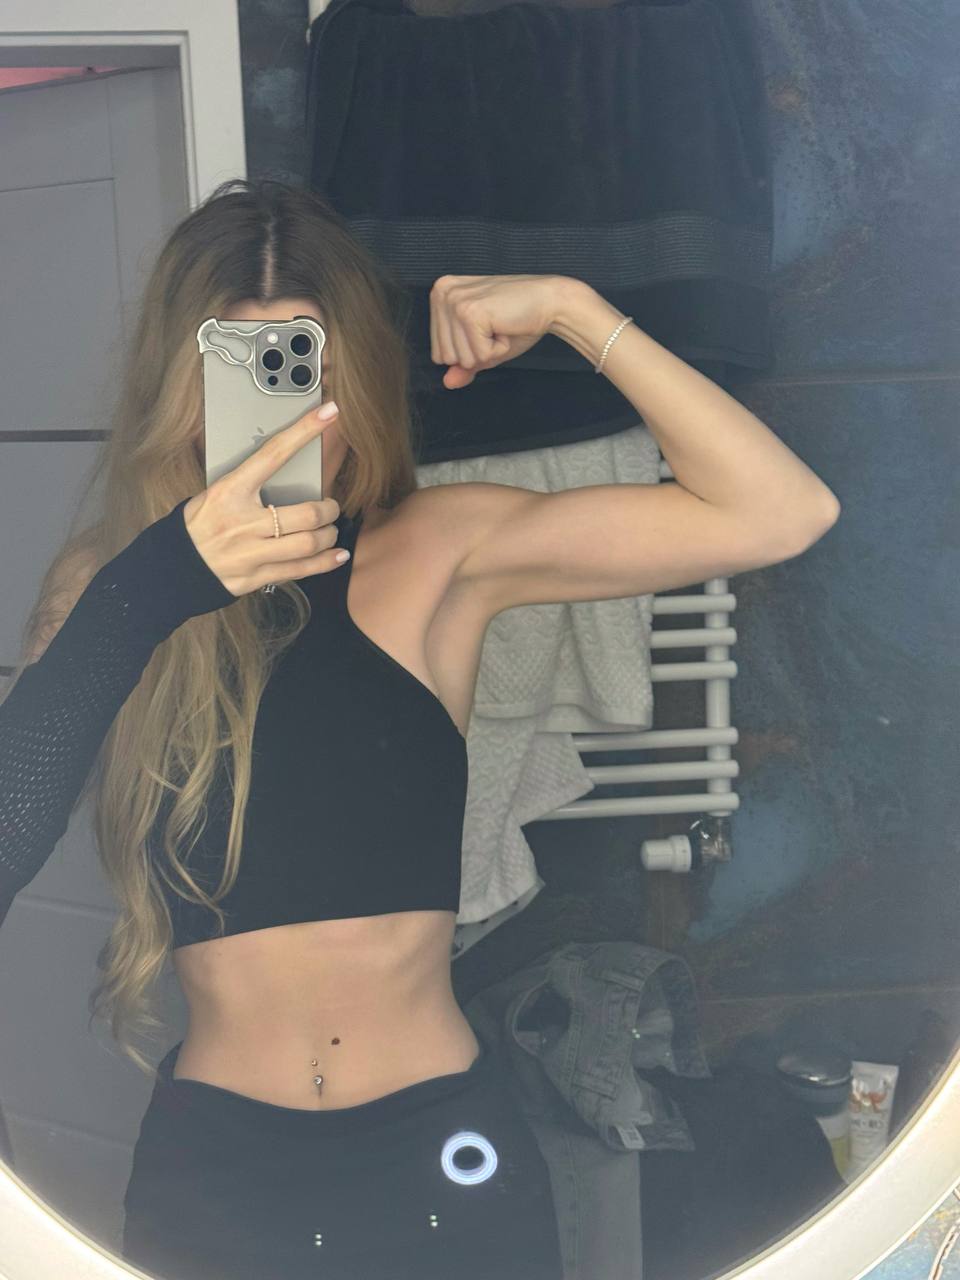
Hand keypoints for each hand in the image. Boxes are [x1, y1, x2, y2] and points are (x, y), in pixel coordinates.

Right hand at [183, 403, 344, 596]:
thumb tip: (285, 467)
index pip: (274, 454)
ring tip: (329, 529)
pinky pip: (301, 570)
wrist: (173, 566)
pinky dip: (325, 562)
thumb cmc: (198, 523)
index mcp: (230, 491)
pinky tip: (337, 555)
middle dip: (328, 509)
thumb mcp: (215, 492)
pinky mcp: (256, 577)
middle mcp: (242, 522)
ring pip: (308, 543)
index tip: (329, 413)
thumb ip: (248, 483)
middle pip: (305, 514)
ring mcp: (250, 552)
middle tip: (330, 506)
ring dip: (328, 535)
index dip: (305, 430)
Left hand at [429, 273, 569, 387]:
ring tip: (500, 327)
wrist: (550, 301)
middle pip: (446, 358)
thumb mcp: (484, 347)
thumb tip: (448, 383)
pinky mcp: (470, 312)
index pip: (438, 353)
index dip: (469, 352)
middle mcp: (442, 293)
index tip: (487, 329)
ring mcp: (455, 301)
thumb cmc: (517, 321)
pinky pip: (479, 356)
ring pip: (461, 359)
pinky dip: (498, 349)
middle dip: (477, 353)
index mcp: (439, 295)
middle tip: (495, 328)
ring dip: (488, 351)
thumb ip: (463, 365)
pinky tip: (506, 327)